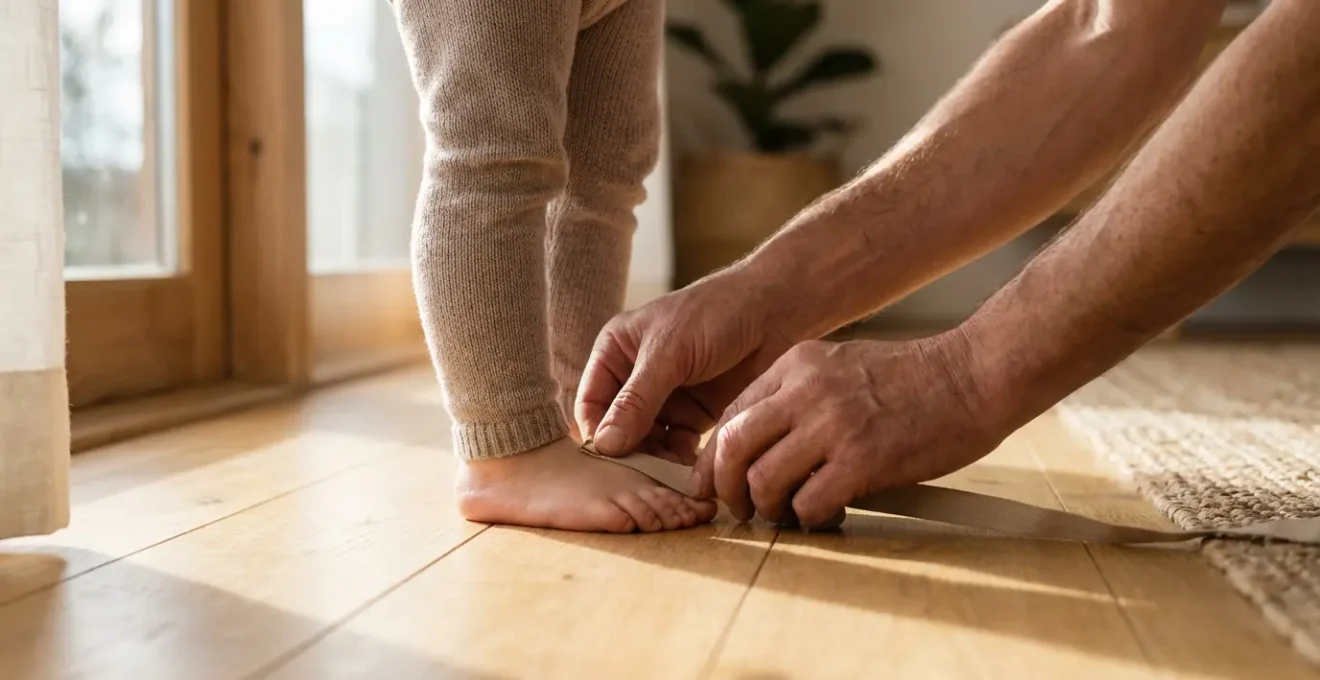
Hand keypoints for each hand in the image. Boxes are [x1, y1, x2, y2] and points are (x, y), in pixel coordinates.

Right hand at [576, 268, 796, 463]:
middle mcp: (636, 378)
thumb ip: (637, 399)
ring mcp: (666, 398)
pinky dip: (681, 461)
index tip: (609, 461)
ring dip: (655, 460)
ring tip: (667, 477)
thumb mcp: (669, 352)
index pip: (592, 402)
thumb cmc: (715, 313)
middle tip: (641, 477)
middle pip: (618, 429)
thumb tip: (605, 444)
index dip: (596, 432)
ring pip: (648, 442)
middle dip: (629, 453)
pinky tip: (691, 472)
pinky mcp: (696, 415)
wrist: (774, 309)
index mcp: (616, 352)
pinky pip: (679, 446)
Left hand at [693, 332, 1007, 527]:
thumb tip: (763, 445)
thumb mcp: (842, 366)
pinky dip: (809, 520)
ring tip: (786, 516)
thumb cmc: (914, 379)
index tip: (718, 484)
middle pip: (731, 448)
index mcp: (797, 365)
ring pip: (762, 480)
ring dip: (767, 510)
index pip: (730, 416)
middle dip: (725, 489)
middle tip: (740, 509)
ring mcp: (832, 425)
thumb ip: (800, 397)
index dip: (716, 459)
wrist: (974, 376)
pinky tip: (826, 517)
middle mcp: (805, 391)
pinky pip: (808, 503)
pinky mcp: (862, 460)